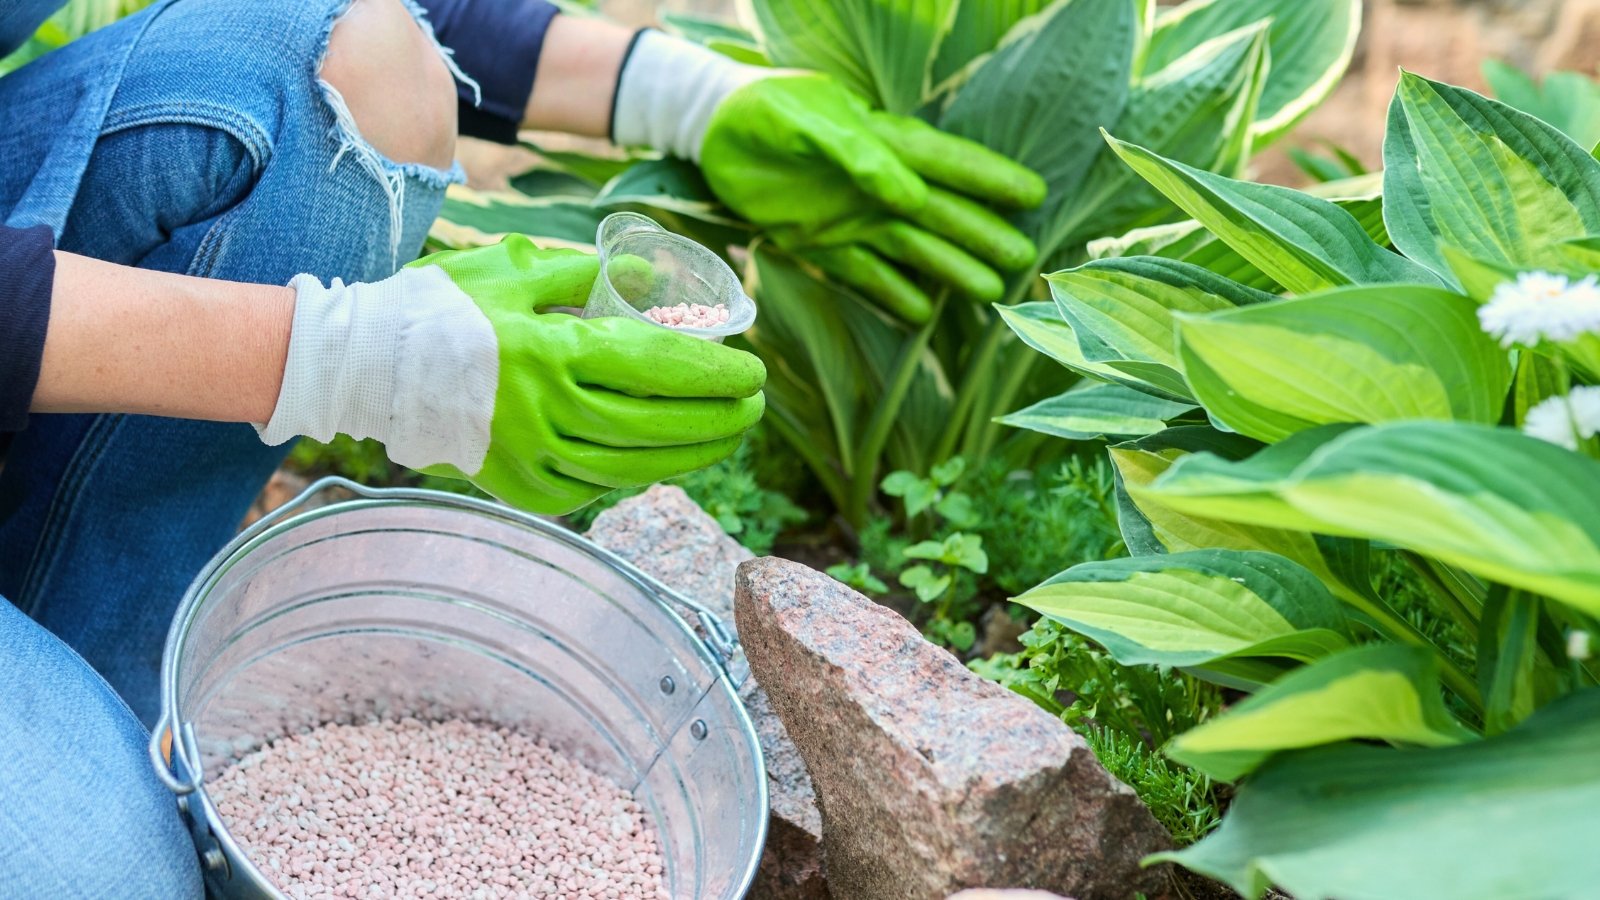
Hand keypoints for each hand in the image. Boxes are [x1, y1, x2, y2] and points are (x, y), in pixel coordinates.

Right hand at [258, 236, 766, 513]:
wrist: (363, 368)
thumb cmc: (440, 308)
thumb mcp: (516, 271)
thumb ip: (586, 276)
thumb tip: (649, 279)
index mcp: (553, 353)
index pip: (657, 367)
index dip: (714, 374)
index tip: (754, 372)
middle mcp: (549, 413)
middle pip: (658, 425)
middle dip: (717, 419)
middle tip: (753, 407)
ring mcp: (533, 459)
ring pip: (633, 466)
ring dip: (689, 455)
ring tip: (725, 438)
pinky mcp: (519, 488)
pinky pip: (594, 488)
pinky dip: (635, 474)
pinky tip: (663, 461)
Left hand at [701, 75, 1046, 321]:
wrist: (711, 131)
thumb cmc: (764, 110)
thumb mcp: (806, 121)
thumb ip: (856, 155)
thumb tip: (908, 195)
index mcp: (881, 143)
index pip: (947, 162)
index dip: (989, 178)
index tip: (1032, 195)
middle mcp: (876, 184)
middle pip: (939, 212)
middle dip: (981, 234)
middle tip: (1023, 260)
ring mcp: (852, 216)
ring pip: (910, 248)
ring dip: (948, 269)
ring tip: (988, 293)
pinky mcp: (821, 243)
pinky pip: (864, 273)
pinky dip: (892, 293)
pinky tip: (921, 315)